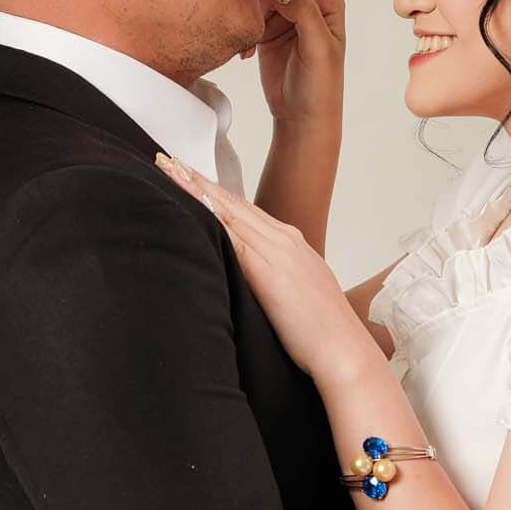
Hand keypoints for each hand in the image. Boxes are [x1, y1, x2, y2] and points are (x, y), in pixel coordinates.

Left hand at [154, 159, 369, 379]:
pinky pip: (232, 236)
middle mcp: (284, 238)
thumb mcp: (298, 293)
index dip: (215, 192)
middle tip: (168, 161)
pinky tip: (190, 203)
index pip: (245, 210)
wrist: (342, 348)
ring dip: (197, 189)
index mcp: (291, 243)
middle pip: (233, 203)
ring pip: (229, 211)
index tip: (189, 177)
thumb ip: (275, 278)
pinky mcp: (268, 269)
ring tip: (169, 170)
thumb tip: (253, 281)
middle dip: (199, 181)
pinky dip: (210, 215)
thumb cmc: (321, 330)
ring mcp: (277, 250)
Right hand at [249, 0, 345, 131]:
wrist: (305, 119)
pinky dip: (243, 30)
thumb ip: (303, 12)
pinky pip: (249, 16)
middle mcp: (307, 4)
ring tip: (250, 36)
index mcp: (326, 3)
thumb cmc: (321, 86)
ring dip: (247, 10)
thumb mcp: (319, 48)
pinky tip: (245, 53)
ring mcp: (286, 18)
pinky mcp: (269, 31)